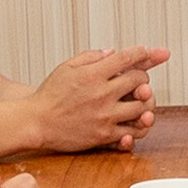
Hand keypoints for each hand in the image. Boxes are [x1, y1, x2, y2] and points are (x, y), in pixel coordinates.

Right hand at [36, 47, 168, 151]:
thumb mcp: (66, 67)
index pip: (127, 58)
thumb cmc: (49, 95)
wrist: (36, 123)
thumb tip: (113, 52)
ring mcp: (105, 116)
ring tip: (139, 101)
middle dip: (143, 78)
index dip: (144, 53)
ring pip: (142, 107)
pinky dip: (137, 125)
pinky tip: (134, 120)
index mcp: (92, 74)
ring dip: (145, 102)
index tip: (151, 52)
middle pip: (140, 81)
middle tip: (138, 81)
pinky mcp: (104, 135)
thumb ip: (90, 57)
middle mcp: (102, 94)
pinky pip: (132, 131)